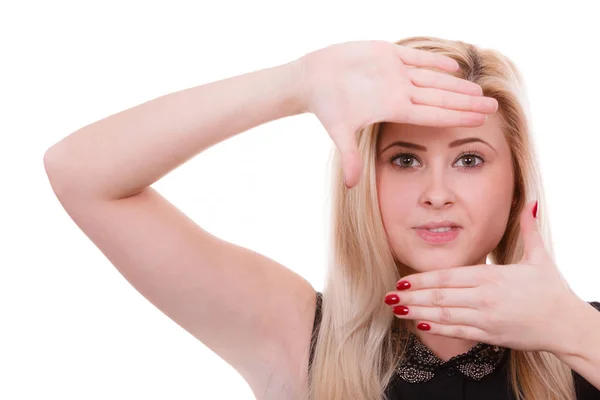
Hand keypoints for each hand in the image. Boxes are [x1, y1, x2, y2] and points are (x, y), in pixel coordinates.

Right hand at [291, 40, 498, 187]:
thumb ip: (349, 156)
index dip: (457, 116)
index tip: (480, 120)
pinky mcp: (387, 54)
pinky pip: (416, 59)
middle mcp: (399, 91)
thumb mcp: (339, 131)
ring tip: (480, 90)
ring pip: (434, 79)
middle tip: (494, 106)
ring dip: (457, 84)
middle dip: (467, 102)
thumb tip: (351, 186)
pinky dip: (435, 61)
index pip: (433, 113)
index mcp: (393, 108)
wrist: (312, 80)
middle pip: (440, 97)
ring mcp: (395, 73)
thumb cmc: (325, 105)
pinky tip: (455, 66)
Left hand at [384, 200, 582, 353]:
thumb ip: (527, 228)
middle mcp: (484, 297)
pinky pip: (458, 331)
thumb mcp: (540, 256)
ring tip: (396, 310)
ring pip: (444, 315)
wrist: (567, 324)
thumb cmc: (551, 290)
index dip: (421, 279)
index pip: (448, 276)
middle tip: (388, 297)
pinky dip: (437, 329)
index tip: (402, 280)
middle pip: (439, 295)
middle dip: (411, 296)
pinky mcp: (490, 335)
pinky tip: (420, 324)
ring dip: (417, 312)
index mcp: (491, 276)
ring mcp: (486, 318)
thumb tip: (528, 200)